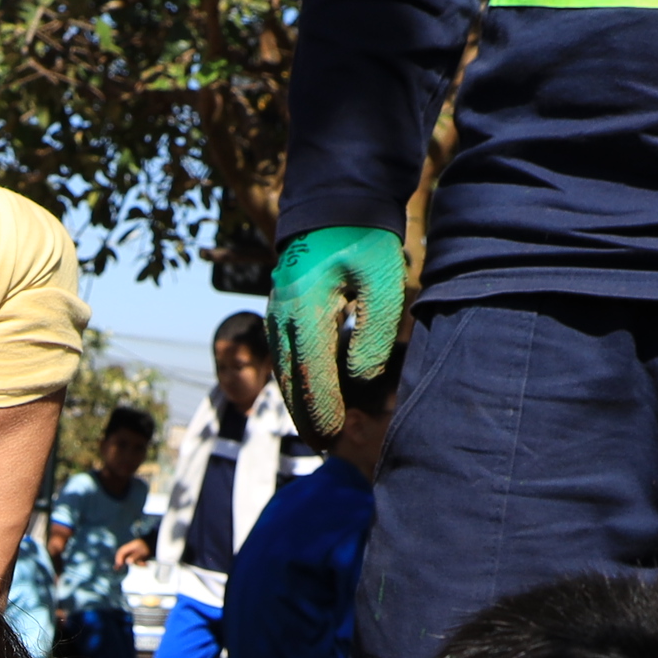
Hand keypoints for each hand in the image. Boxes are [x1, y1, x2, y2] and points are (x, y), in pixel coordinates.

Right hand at [265, 226, 405, 437]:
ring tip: (318, 433)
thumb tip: (360, 378)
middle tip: (326, 448)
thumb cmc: (364, 244)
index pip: (311, 373)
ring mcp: (275, 315)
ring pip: (281, 372)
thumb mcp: (382, 283)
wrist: (334, 208)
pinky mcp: (278, 313)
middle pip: (289, 380)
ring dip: (298, 403)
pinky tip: (309, 398)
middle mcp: (282, 317)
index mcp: (307, 310)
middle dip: (307, 417)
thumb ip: (375, 332)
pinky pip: (282, 357)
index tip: (336, 436)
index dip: (322, 409)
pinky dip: (293, 383)